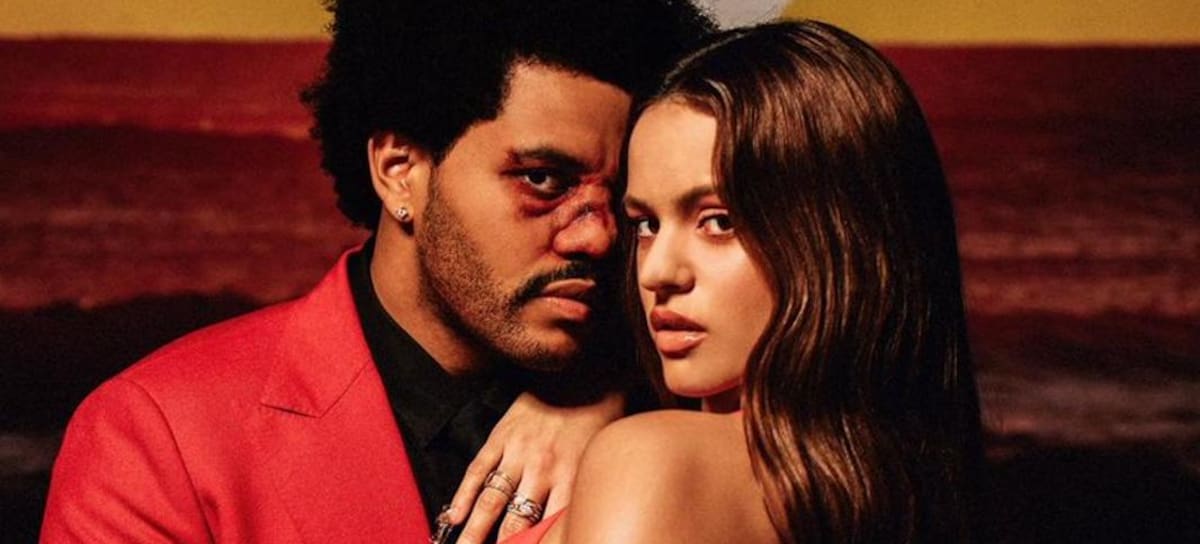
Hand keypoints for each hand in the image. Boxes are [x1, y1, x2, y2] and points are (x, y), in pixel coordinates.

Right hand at [449, 391, 622, 542]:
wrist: (588, 373)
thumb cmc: (600, 420)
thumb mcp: (601, 460)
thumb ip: (582, 494)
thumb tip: (572, 528)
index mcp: (571, 479)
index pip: (548, 529)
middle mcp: (543, 470)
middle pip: (516, 523)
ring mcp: (518, 452)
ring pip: (491, 501)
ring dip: (474, 532)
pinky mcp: (501, 436)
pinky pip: (478, 469)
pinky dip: (463, 495)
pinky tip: (453, 517)